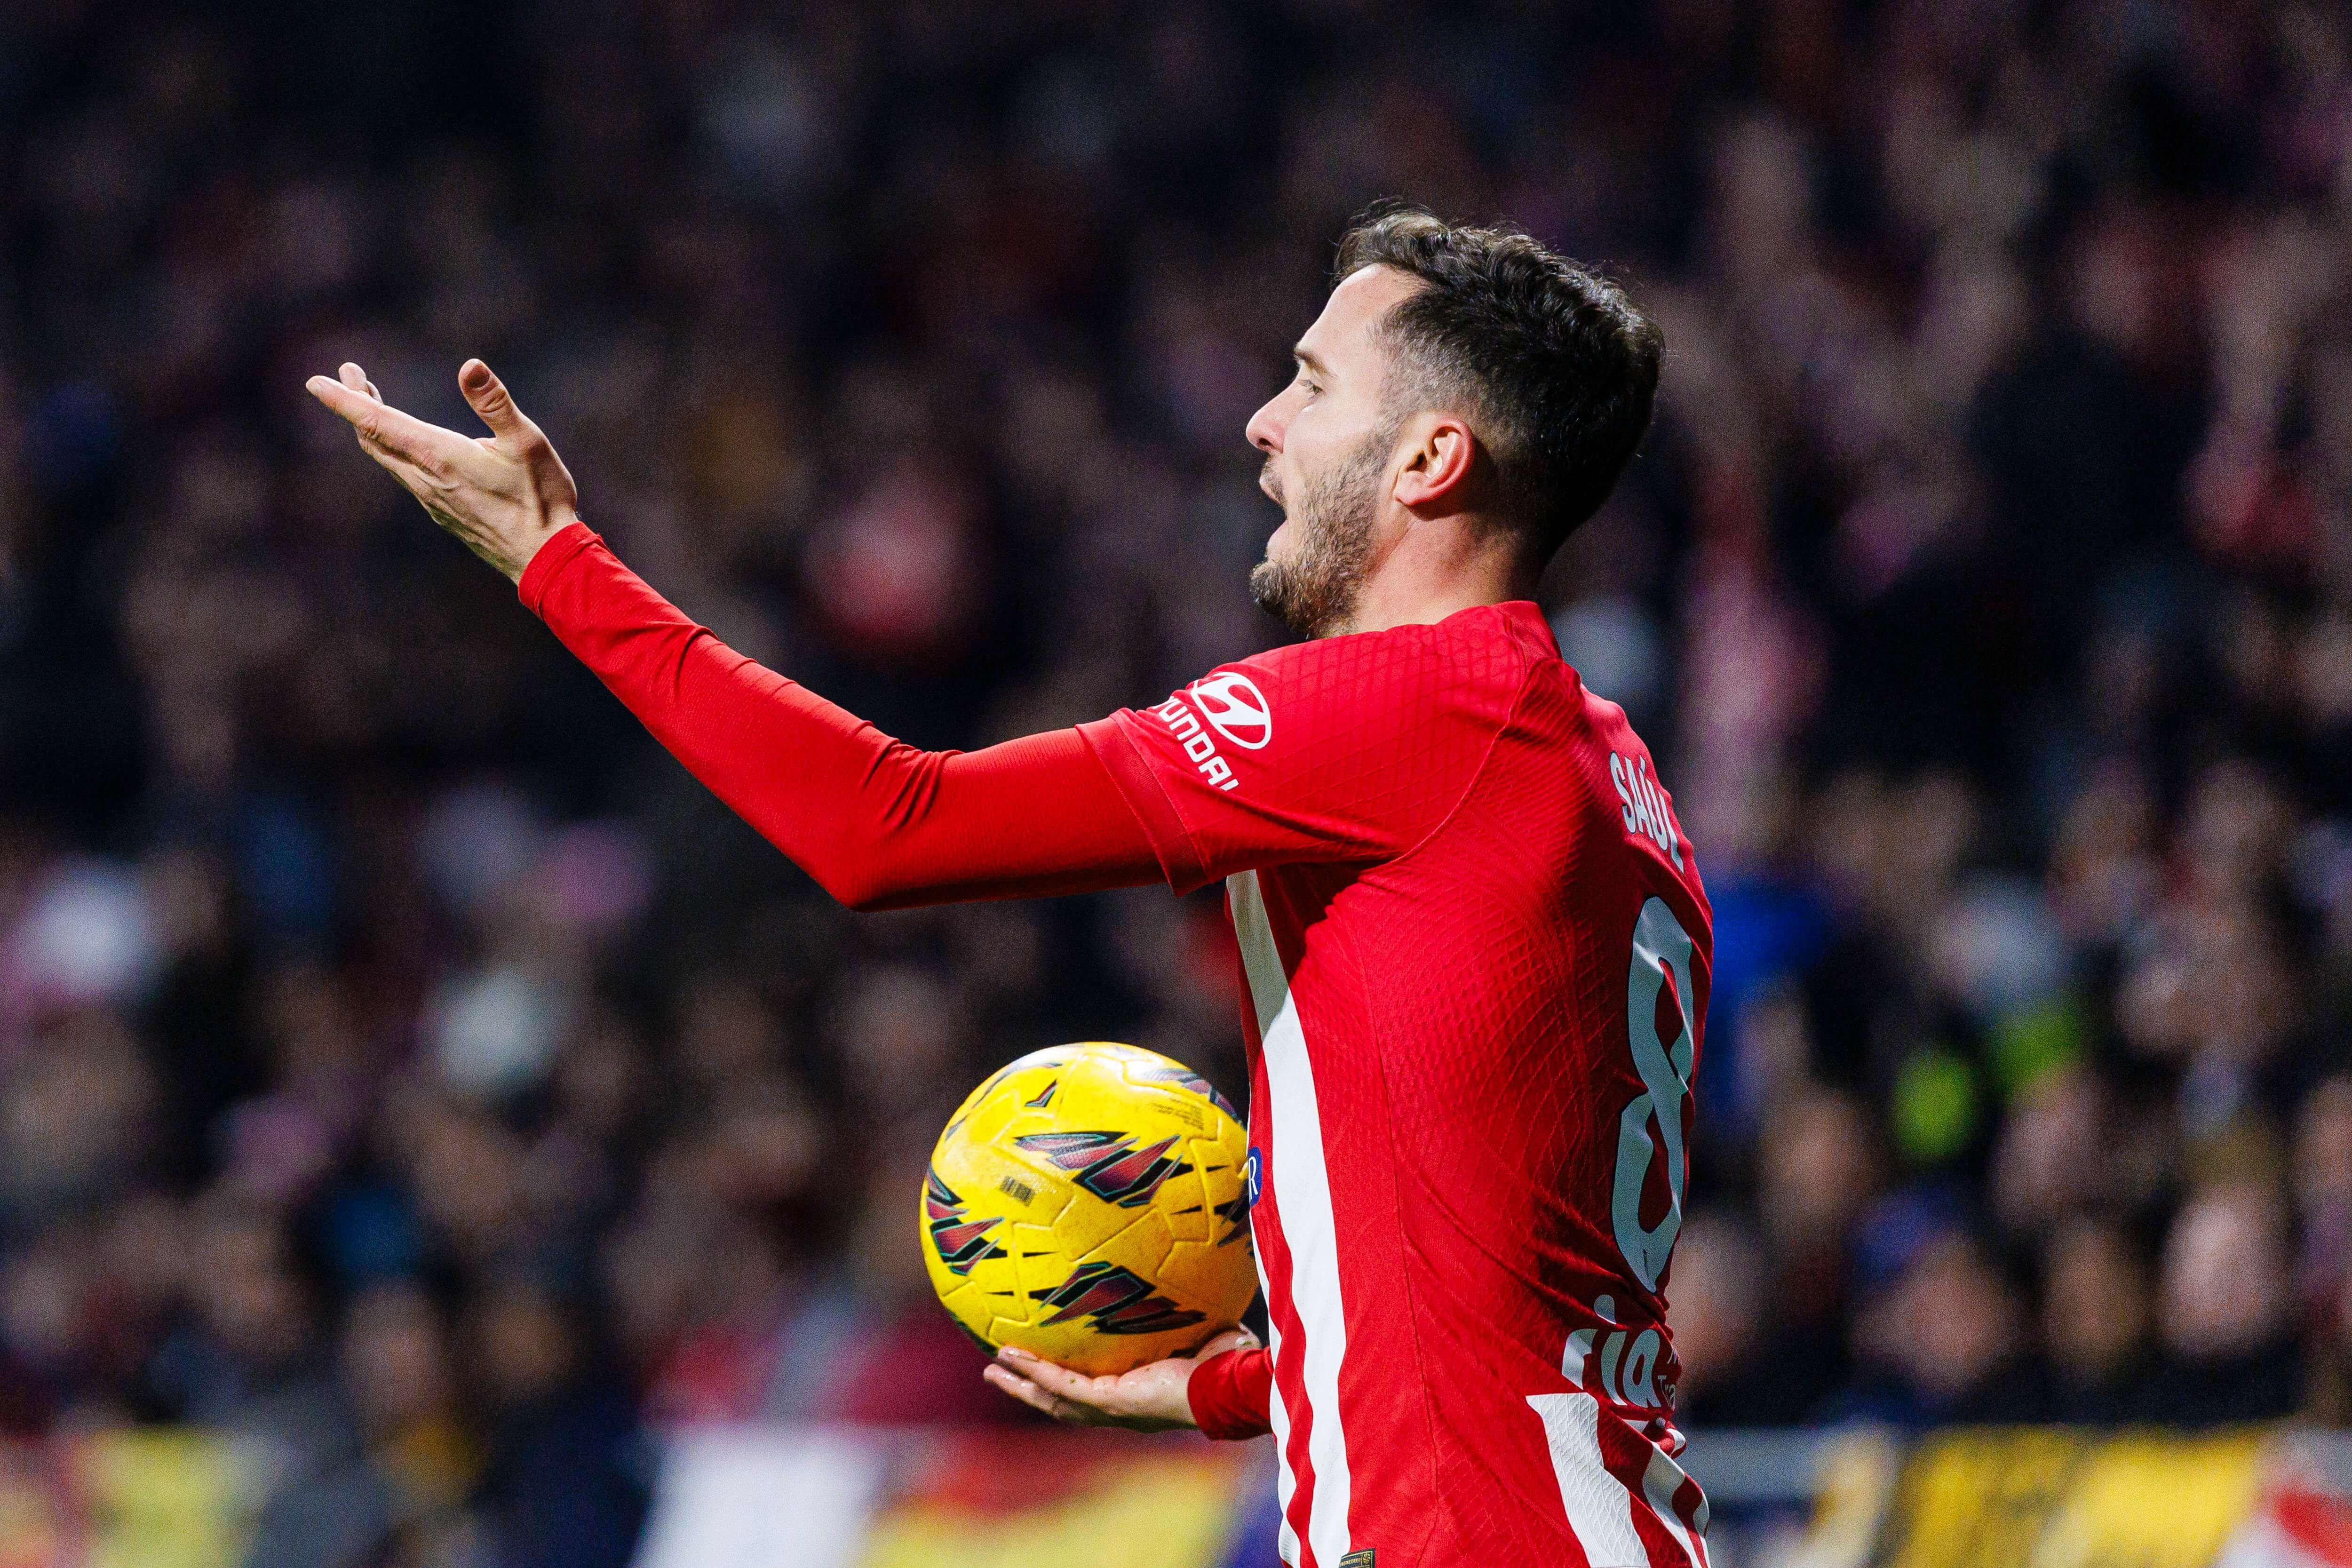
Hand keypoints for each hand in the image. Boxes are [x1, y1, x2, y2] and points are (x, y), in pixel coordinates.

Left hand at [305, 359, 579, 581]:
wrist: (544, 558)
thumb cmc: (541, 498)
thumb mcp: (527, 442)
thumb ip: (495, 403)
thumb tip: (470, 366)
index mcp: (439, 456)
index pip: (377, 422)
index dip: (344, 400)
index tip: (314, 382)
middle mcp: (425, 478)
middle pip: (373, 437)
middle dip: (356, 403)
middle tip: (350, 373)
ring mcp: (430, 498)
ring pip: (385, 457)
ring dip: (372, 426)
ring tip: (370, 399)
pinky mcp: (440, 510)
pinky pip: (402, 473)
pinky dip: (390, 447)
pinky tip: (404, 442)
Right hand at [982, 1328, 1258, 1431]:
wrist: (1231, 1387)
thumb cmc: (1226, 1366)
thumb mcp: (1197, 1334)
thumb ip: (1188, 1315)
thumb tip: (1194, 1278)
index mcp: (1135, 1397)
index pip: (1089, 1392)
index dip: (1062, 1382)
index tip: (1041, 1367)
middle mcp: (1118, 1408)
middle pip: (1059, 1402)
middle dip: (1028, 1389)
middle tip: (997, 1373)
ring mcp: (1111, 1408)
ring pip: (1053, 1398)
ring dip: (1021, 1383)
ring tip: (992, 1368)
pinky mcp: (1110, 1401)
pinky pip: (1064, 1386)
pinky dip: (1036, 1372)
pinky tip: (1011, 1357)